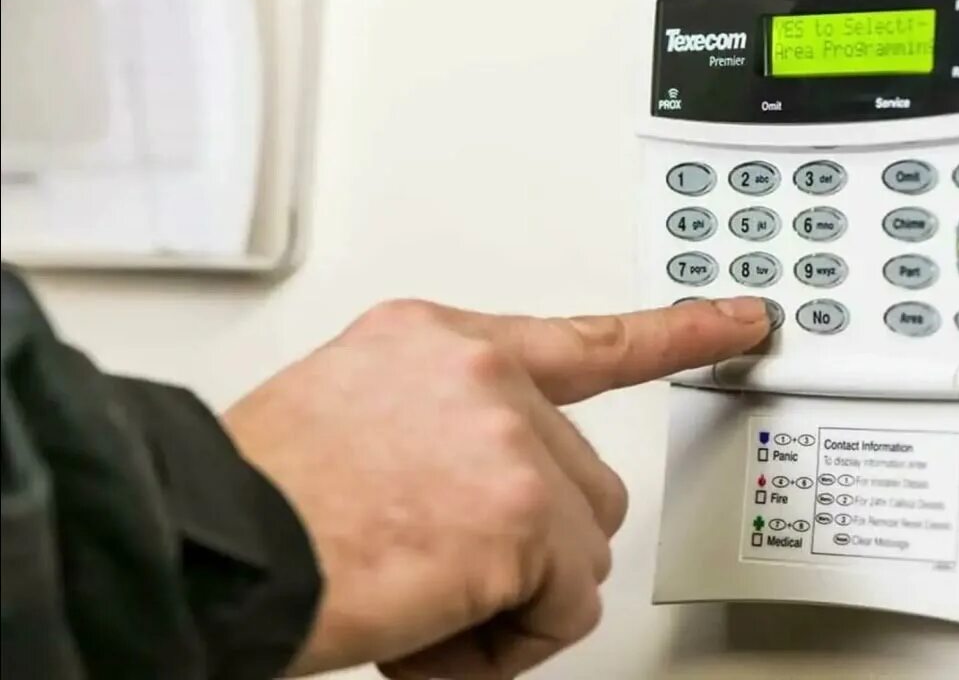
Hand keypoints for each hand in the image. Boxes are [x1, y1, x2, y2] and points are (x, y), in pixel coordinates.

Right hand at [220, 296, 768, 678]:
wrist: (216, 543)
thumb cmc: (266, 493)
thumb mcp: (351, 412)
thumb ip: (439, 427)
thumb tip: (480, 487)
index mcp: (440, 341)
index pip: (583, 340)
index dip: (674, 333)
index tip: (740, 322)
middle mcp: (482, 372)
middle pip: (583, 482)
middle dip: (532, 543)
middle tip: (444, 568)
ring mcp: (508, 435)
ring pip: (580, 547)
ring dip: (518, 594)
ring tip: (426, 597)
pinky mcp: (523, 509)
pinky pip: (566, 604)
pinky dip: (510, 640)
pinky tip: (436, 622)